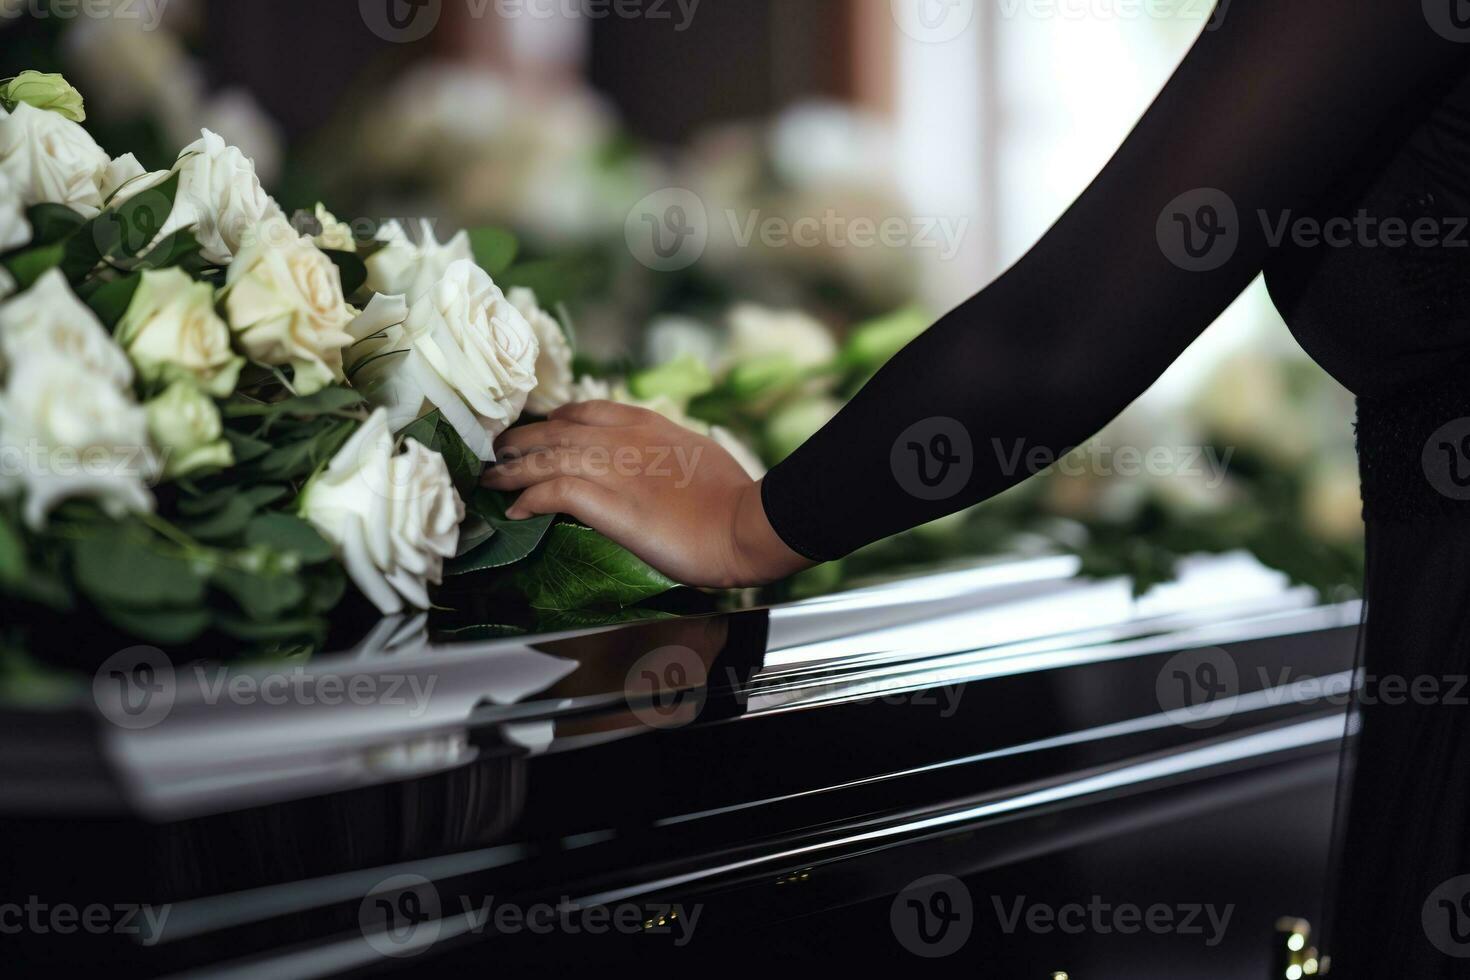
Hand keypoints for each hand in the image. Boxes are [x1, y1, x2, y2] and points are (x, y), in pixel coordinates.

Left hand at [483, 401, 811, 588]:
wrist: (744, 523)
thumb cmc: (733, 498)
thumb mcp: (699, 456)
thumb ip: (669, 452)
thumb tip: (661, 463)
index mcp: (646, 424)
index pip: (586, 410)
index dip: (555, 420)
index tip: (539, 430)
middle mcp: (622, 438)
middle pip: (555, 430)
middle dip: (520, 440)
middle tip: (495, 451)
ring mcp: (613, 468)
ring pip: (545, 457)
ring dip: (511, 469)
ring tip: (489, 479)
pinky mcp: (607, 502)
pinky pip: (554, 492)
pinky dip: (529, 499)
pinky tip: (515, 510)